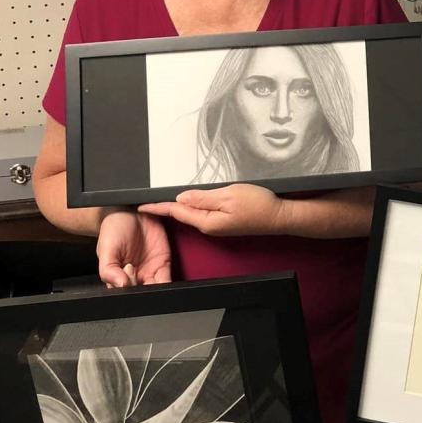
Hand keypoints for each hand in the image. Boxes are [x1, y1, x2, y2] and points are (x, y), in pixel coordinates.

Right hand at [97, 210, 171, 287]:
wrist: (130, 212)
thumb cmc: (113, 230)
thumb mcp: (106, 249)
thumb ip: (109, 270)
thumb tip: (120, 285)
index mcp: (117, 277)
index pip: (124, 293)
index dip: (127, 290)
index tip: (128, 279)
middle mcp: (134, 277)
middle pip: (141, 294)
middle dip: (143, 292)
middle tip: (138, 276)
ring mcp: (149, 272)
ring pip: (155, 290)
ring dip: (156, 290)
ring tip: (150, 278)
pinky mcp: (163, 264)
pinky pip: (167, 279)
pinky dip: (168, 284)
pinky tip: (162, 280)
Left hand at [138, 184, 289, 236]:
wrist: (280, 216)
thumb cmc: (258, 205)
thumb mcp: (228, 196)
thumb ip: (203, 198)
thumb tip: (181, 197)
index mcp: (207, 221)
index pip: (177, 211)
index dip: (158, 207)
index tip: (141, 206)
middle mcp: (209, 226)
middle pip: (183, 213)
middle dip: (165, 206)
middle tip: (147, 199)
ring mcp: (218, 226)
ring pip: (193, 213)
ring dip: (180, 205)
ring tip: (164, 198)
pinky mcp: (226, 223)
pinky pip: (204, 213)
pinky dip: (194, 206)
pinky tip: (191, 200)